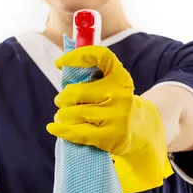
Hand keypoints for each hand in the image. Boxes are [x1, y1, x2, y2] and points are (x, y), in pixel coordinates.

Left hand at [46, 45, 173, 192]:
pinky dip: (61, 130)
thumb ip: (91, 75)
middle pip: (76, 93)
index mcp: (120, 76)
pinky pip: (77, 132)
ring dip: (62, 115)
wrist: (138, 131)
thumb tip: (62, 68)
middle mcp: (120, 94)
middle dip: (62, 98)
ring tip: (63, 116)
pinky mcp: (111, 136)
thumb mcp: (110, 85)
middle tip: (61, 101)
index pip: (101, 56)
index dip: (77, 56)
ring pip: (73, 114)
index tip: (59, 63)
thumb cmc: (113, 103)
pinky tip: (53, 127)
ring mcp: (117, 116)